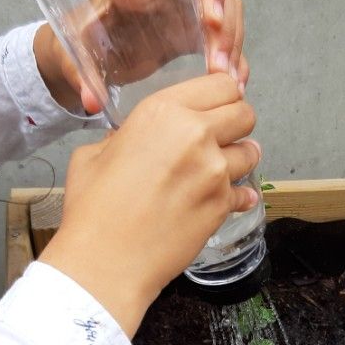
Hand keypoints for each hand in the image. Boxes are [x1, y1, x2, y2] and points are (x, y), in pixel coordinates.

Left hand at [34, 0, 247, 112]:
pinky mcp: (192, 31)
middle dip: (226, 23)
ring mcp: (184, 8)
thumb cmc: (76, 44)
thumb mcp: (72, 55)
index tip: (212, 22)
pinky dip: (234, 57)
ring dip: (234, 43)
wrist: (83, 55)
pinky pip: (224, 36)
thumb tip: (90, 100)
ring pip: (228, 10)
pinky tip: (234, 81)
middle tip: (220, 64)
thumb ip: (80, 74)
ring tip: (228, 80)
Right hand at [40, 74, 260, 335]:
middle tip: (222, 136)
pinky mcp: (222, 205)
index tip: (217, 106)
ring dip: (240, 158)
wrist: (106, 261)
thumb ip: (125, 136)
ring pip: (251, 151)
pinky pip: (245, 192)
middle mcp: (195, 135)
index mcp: (162, 112)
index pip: (221, 83)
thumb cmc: (93, 210)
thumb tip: (135, 139)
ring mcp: (214, 172)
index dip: (223, 94)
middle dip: (237, 122)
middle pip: (244, 112)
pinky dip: (238, 196)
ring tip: (220, 169)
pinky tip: (220, 200)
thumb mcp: (94, 154)